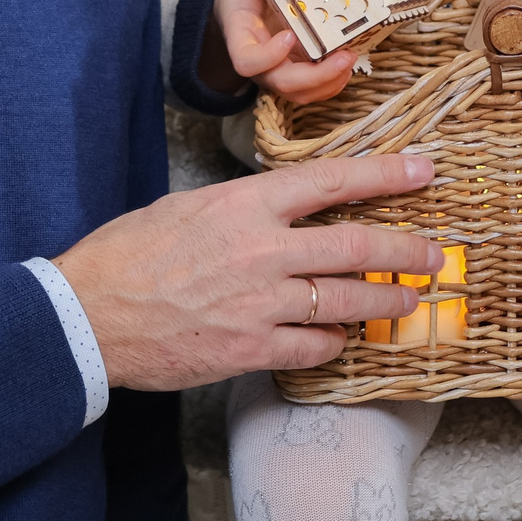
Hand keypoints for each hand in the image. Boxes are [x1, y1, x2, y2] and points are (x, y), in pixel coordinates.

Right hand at [56, 154, 446, 389]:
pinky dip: (335, 343)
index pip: (331, 180)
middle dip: (404, 251)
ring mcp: (259, 303)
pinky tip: (342, 339)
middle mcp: (261, 250)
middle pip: (355, 246)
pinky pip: (315, 347)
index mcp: (244, 204)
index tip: (423, 171)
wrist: (88, 316)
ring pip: (346, 301)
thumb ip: (245, 208)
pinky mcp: (251, 349)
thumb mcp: (188, 207)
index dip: (385, 175)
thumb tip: (288, 209)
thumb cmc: (129, 255)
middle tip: (434, 255)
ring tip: (407, 301)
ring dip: (385, 301)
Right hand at [202, 0, 358, 103]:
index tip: (290, 35)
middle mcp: (261, 65)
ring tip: (351, 58)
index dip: (269, 56)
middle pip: (283, 83)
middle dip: (315, 76)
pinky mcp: (299, 73)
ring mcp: (281, 72)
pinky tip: (349, 62)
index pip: (247, 62)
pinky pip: (315, 88)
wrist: (245, 13)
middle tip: (343, 56)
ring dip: (329, 81)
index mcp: (242, 41)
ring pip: (302, 93)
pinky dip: (334, 81)